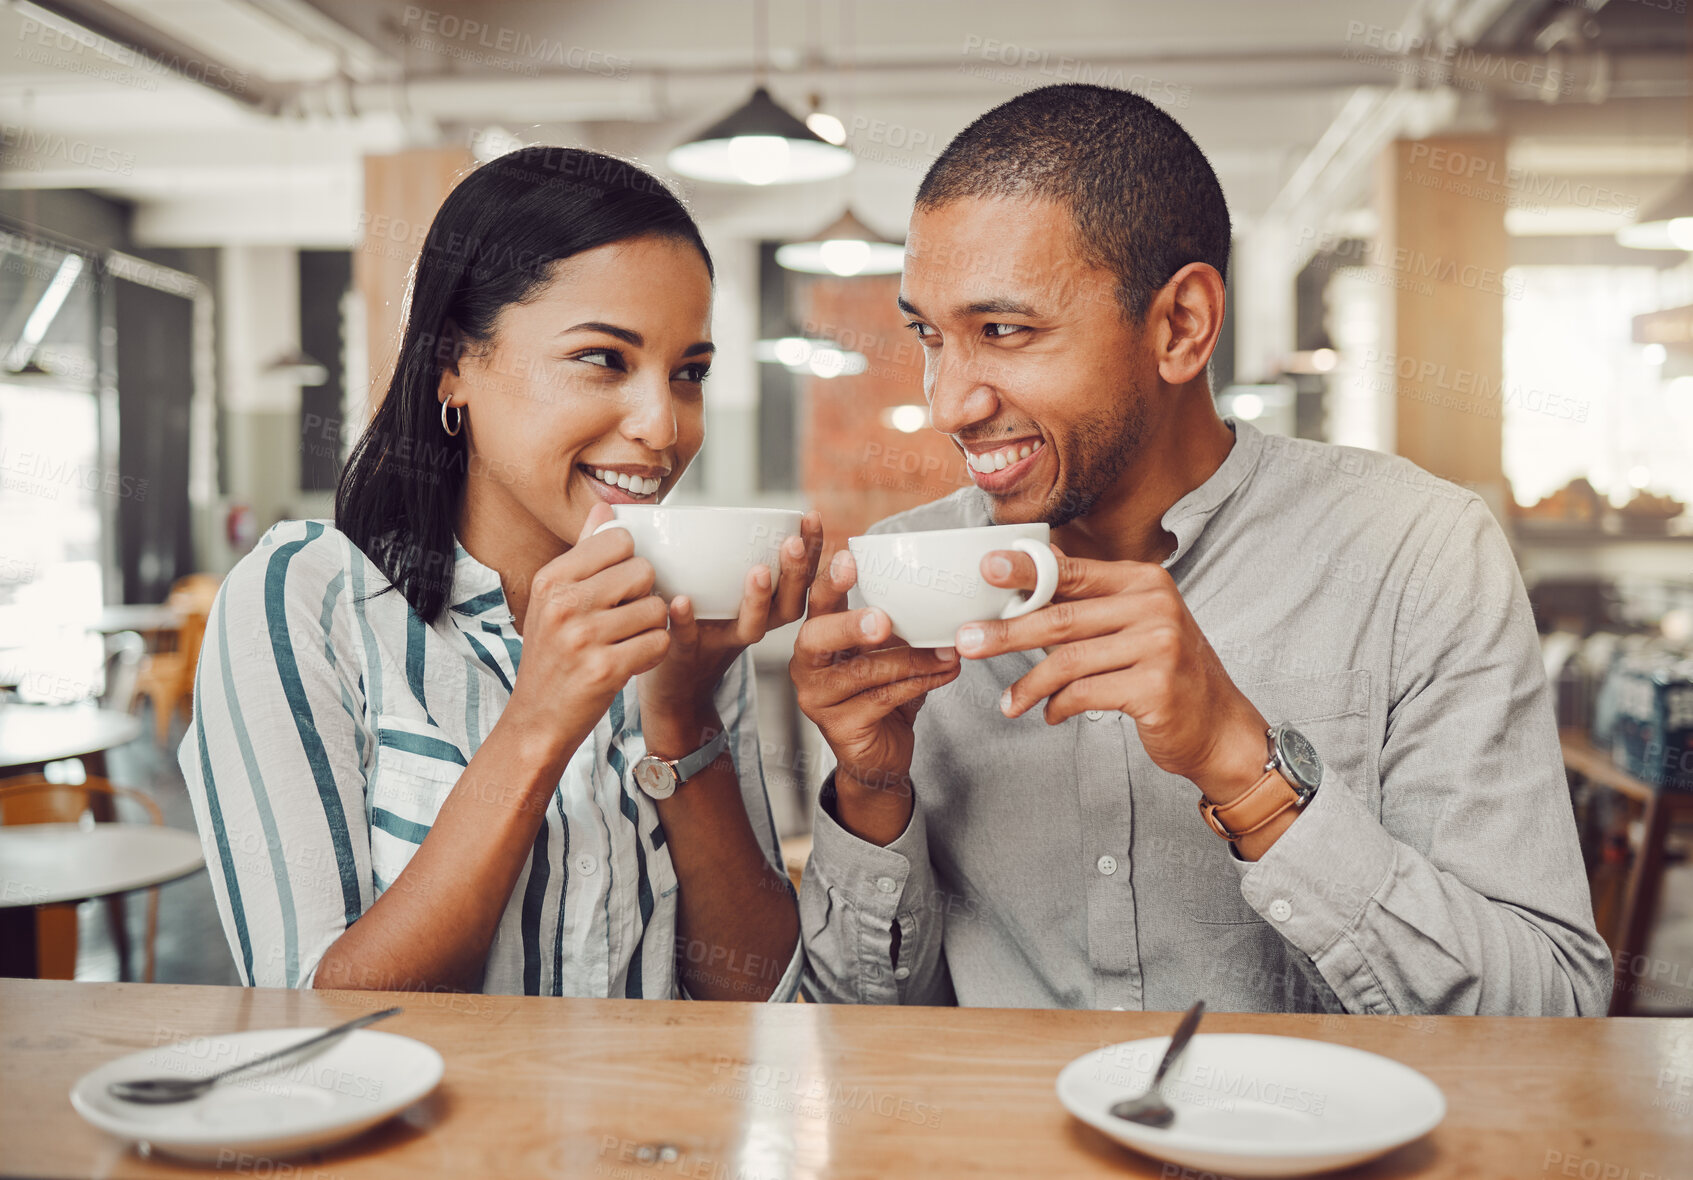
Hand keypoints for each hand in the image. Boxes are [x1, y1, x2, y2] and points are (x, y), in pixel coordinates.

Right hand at [503, 502, 670, 764]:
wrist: (537, 719)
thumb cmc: (553, 655)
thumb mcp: (555, 600)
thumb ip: (584, 552)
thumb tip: (607, 506)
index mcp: (551, 579)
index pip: (618, 539)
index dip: (629, 562)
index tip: (616, 587)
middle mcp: (564, 604)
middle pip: (644, 571)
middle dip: (644, 595)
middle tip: (624, 619)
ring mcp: (584, 637)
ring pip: (657, 609)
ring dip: (651, 627)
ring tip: (626, 642)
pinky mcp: (606, 669)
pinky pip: (659, 642)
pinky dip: (654, 653)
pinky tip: (632, 661)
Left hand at [641, 512, 824, 721]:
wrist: (674, 689)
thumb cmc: (701, 625)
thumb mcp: (722, 592)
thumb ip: (727, 553)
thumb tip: (724, 503)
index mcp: (769, 608)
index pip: (801, 577)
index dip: (812, 550)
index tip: (813, 516)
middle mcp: (755, 627)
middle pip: (788, 604)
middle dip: (795, 573)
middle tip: (794, 543)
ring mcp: (723, 643)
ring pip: (751, 626)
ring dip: (757, 599)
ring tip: (758, 572)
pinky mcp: (687, 655)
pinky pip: (689, 638)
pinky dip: (688, 620)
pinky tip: (684, 600)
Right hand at [790, 548, 960, 839]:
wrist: (880, 756)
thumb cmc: (883, 692)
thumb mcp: (887, 649)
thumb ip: (898, 618)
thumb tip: (940, 583)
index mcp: (817, 633)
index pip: (814, 597)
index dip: (823, 574)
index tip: (846, 553)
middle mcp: (806, 663)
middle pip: (817, 636)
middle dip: (849, 624)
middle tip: (883, 619)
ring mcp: (817, 698)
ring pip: (861, 672)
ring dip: (909, 659)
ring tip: (948, 651)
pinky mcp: (838, 727)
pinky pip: (882, 698)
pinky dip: (918, 683)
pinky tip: (945, 672)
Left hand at [953, 547, 1266, 801]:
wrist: (1220, 728)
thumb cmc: (1167, 675)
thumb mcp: (1134, 627)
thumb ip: (1088, 607)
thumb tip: (1027, 586)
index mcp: (1145, 581)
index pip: (1073, 572)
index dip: (1025, 570)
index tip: (985, 570)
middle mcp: (1156, 606)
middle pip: (1062, 617)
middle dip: (1007, 631)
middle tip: (967, 641)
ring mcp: (1160, 645)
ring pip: (1068, 661)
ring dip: (1028, 685)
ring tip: (1008, 702)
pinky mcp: (1156, 687)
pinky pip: (1085, 694)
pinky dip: (1058, 707)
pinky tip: (1050, 714)